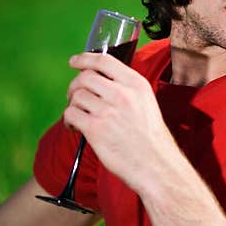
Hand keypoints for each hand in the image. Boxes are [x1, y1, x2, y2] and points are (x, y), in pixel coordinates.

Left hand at [64, 52, 179, 193]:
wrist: (157, 166)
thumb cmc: (152, 140)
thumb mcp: (147, 105)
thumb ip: (127, 91)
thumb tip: (99, 83)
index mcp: (137, 85)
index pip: (104, 61)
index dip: (85, 59)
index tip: (74, 61)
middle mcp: (123, 94)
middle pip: (85, 77)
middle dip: (75, 87)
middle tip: (76, 98)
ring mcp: (108, 111)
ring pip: (76, 96)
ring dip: (73, 106)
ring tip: (79, 118)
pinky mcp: (96, 129)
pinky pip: (71, 114)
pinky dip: (69, 121)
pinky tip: (76, 129)